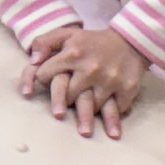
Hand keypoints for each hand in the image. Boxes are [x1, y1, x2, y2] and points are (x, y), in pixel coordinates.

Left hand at [24, 24, 149, 138]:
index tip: (45, 82)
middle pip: (67, 97)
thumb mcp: (67, 34)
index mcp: (73, 54)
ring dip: (85, 116)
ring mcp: (109, 80)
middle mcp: (90, 68)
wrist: (130, 41)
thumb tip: (33, 60)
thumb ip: (44, 42)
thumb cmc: (93, 41)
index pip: (45, 74)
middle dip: (60, 104)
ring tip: (83, 130)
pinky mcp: (126, 89)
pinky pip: (114, 110)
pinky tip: (110, 129)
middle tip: (58, 114)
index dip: (43, 78)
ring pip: (90, 108)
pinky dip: (111, 118)